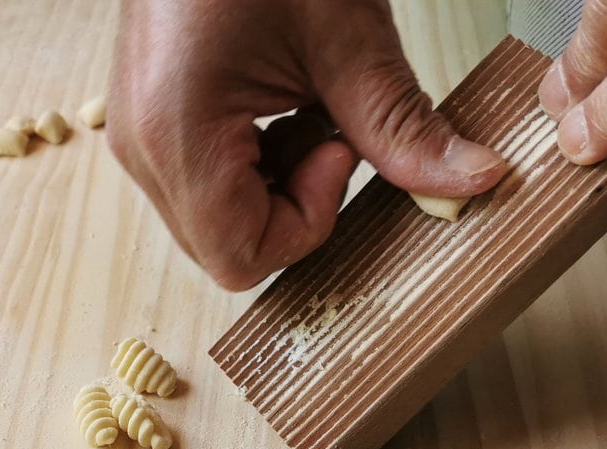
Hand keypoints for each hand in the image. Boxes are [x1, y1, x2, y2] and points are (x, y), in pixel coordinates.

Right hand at [107, 0, 506, 289]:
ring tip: (303, 110)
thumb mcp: (346, 36)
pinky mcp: (147, 123)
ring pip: (215, 220)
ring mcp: (138, 137)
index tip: (341, 153)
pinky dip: (253, 164)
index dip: (305, 225)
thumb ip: (402, 127)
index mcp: (178, 133)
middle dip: (292, 207)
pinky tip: (277, 106)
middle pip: (225, 246)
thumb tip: (468, 182)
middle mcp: (143, 148)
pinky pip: (203, 183)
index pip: (239, 255)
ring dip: (275, 184)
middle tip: (329, 133)